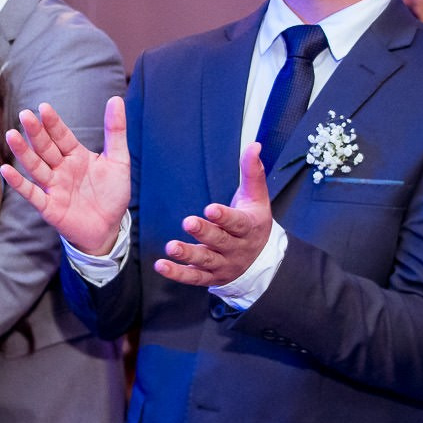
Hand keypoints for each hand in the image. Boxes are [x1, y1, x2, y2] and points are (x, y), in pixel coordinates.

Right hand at [1, 97, 131, 255]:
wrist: (109, 228)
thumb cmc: (112, 193)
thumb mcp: (119, 160)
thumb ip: (115, 131)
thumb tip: (116, 98)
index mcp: (75, 155)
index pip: (61, 135)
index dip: (53, 123)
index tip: (44, 108)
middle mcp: (61, 168)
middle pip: (45, 147)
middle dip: (35, 132)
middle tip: (25, 115)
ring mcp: (53, 187)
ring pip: (35, 166)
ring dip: (23, 152)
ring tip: (11, 135)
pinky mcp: (49, 207)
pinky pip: (31, 193)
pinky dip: (19, 183)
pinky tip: (6, 169)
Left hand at [155, 142, 274, 287]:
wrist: (261, 261)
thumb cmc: (253, 222)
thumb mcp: (257, 197)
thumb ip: (252, 171)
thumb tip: (254, 144)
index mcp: (248, 227)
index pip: (238, 222)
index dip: (225, 217)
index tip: (211, 208)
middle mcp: (236, 248)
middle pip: (220, 241)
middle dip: (204, 232)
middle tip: (188, 222)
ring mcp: (223, 265)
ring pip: (205, 260)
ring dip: (188, 254)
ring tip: (171, 247)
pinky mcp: (210, 277)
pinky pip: (193, 277)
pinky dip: (177, 273)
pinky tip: (161, 265)